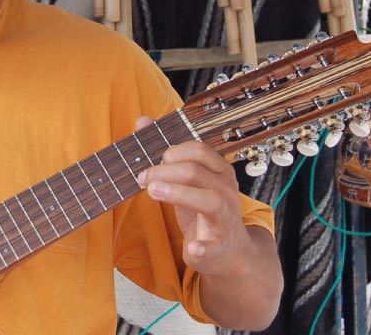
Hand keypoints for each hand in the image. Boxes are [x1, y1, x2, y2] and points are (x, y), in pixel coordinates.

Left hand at [133, 116, 252, 278]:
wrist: (229, 249)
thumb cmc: (203, 209)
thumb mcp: (187, 179)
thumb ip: (166, 152)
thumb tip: (142, 121)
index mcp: (219, 170)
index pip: (197, 150)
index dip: (169, 153)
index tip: (148, 164)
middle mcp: (225, 190)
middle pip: (196, 171)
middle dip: (163, 171)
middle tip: (143, 179)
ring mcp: (224, 218)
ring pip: (209, 200)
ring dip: (177, 194)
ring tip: (152, 192)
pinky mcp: (218, 245)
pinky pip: (213, 245)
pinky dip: (202, 247)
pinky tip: (191, 248)